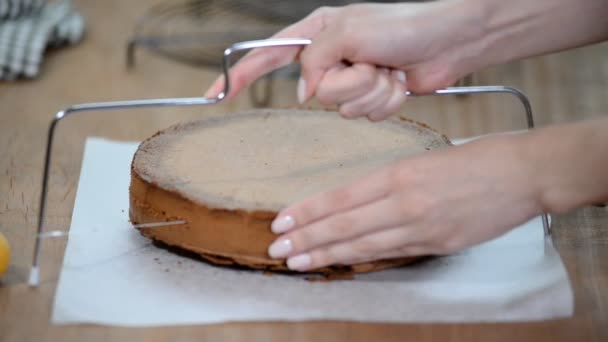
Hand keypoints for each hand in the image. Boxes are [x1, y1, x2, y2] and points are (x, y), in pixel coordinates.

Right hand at [205, 2, 483, 119]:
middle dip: (349, 84)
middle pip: (316, 93)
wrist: (448, 42)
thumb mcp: (348, 32)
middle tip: (372, 62)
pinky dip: (386, 103)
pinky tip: (399, 83)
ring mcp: (352, 81)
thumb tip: (305, 93)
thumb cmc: (403, 25)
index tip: (217, 92)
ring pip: (343, 109)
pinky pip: (366, 116)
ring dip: (372, 93)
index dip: (241, 74)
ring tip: (389, 70)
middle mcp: (331, 59)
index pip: (269, 55)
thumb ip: (314, 61)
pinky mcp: (371, 99)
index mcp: (317, 33)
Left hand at [266, 134, 543, 270]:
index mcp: (399, 173)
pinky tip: (341, 264)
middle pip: (344, 224)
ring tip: (297, 261)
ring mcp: (422, 227)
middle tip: (276, 248)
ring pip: (363, 245)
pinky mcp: (439, 245)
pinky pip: (392, 255)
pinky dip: (363, 260)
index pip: (342, 196)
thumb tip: (358, 202)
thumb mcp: (426, 159)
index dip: (309, 210)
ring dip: (326, 254)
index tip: (282, 219)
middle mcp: (405, 202)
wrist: (525, 174)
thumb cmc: (477, 158)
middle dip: (307, 237)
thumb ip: (392, 182)